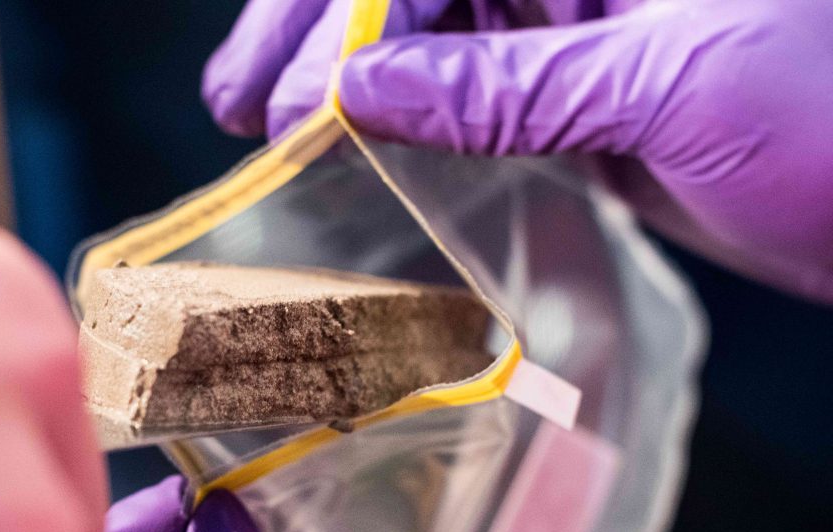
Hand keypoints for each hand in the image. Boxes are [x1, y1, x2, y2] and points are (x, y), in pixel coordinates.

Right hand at [204, 0, 832, 302]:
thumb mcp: (666, 90)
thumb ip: (508, 88)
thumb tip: (366, 89)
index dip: (346, 12)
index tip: (291, 98)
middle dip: (319, 34)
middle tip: (238, 101)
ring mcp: (579, 29)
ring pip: (433, 36)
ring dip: (351, 78)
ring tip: (271, 127)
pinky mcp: (584, 95)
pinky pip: (474, 96)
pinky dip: (412, 122)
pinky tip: (358, 146)